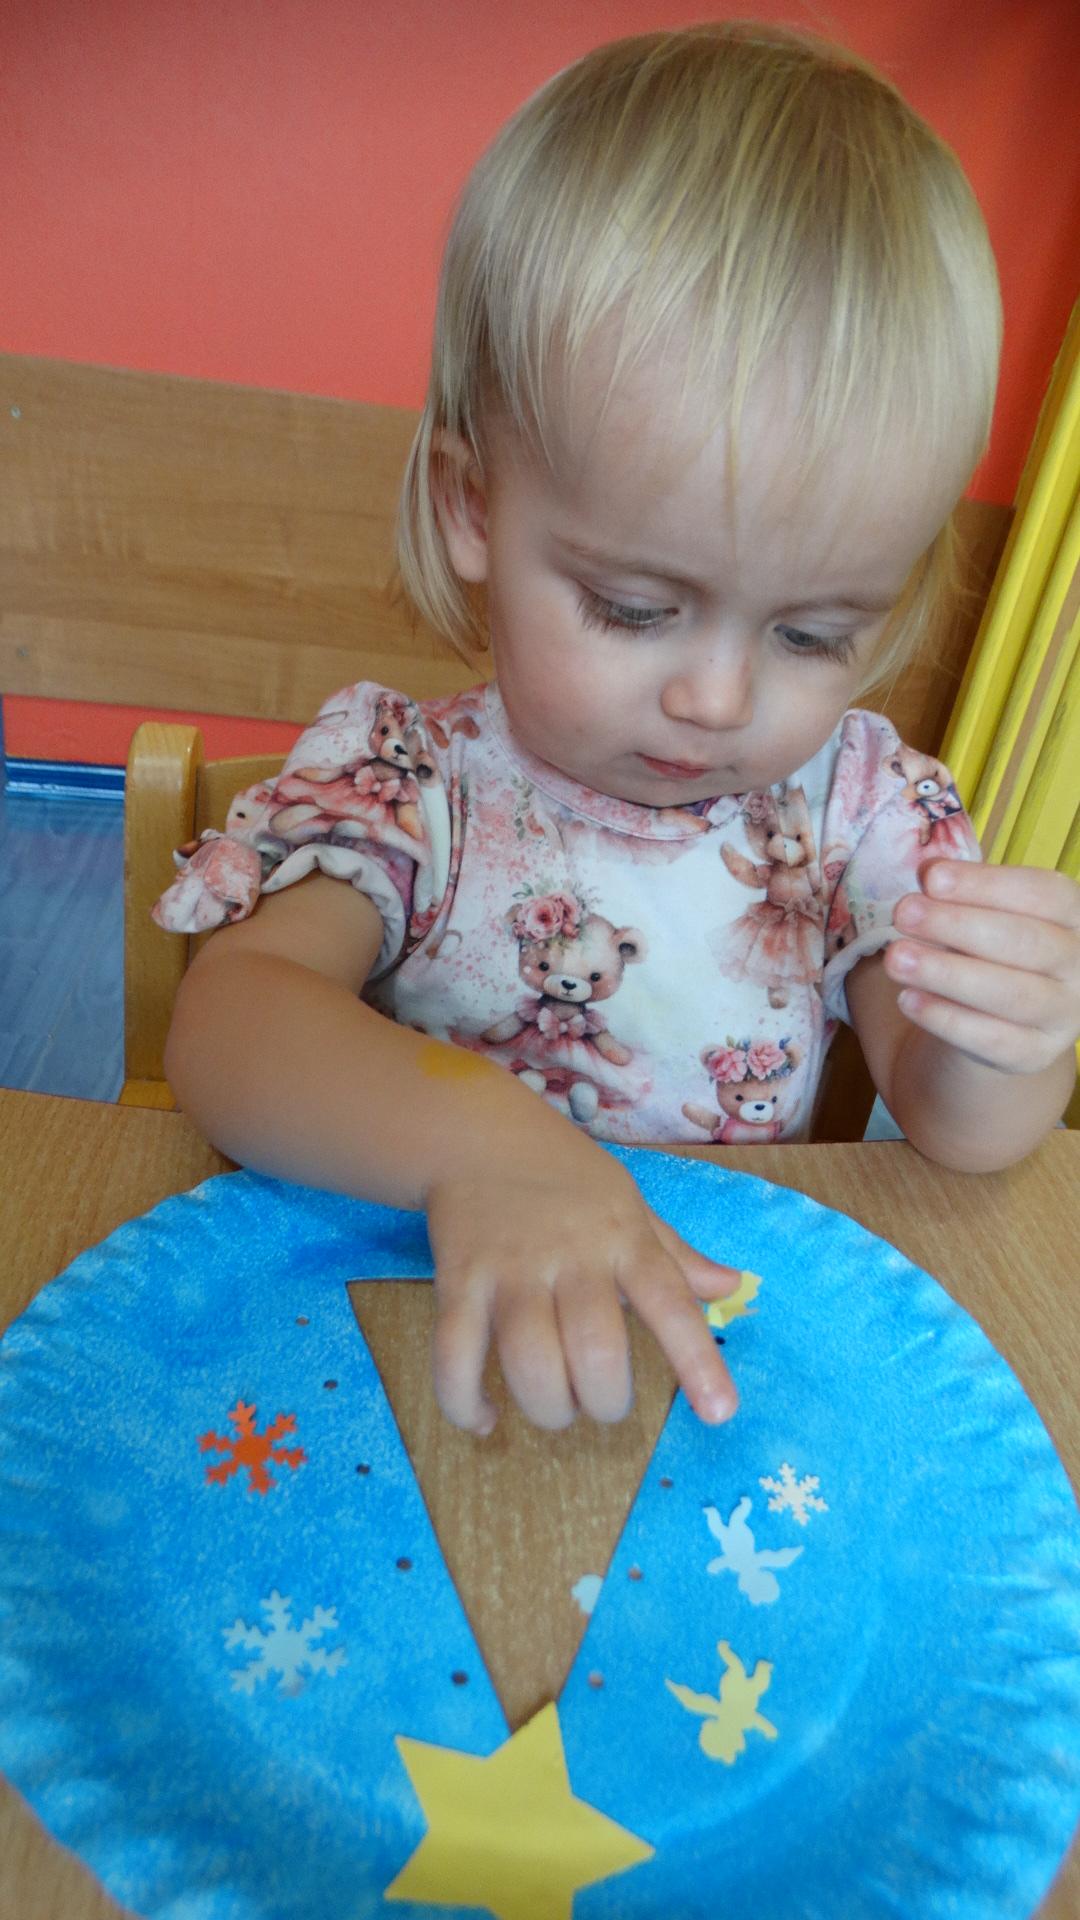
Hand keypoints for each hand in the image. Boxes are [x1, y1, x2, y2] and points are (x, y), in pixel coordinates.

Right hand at [425, 1151, 741, 1434]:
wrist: (476, 1134)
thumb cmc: (564, 1177)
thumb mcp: (628, 1203)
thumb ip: (675, 1255)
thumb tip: (731, 1287)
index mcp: (622, 1237)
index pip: (668, 1301)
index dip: (696, 1361)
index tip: (718, 1412)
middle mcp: (570, 1255)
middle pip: (594, 1349)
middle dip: (605, 1400)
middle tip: (601, 1399)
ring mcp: (509, 1270)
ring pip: (530, 1363)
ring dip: (548, 1408)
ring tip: (556, 1406)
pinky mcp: (456, 1283)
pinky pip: (454, 1357)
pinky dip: (463, 1402)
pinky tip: (482, 1418)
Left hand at [887, 858, 1079, 1072]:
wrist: (998, 1017)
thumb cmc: (988, 945)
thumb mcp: (979, 911)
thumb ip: (960, 891)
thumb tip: (929, 872)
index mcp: (1076, 915)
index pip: (1043, 893)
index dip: (986, 884)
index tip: (930, 877)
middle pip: (1026, 943)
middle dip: (959, 926)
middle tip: (903, 913)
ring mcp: (1064, 1014)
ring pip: (1011, 995)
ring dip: (947, 974)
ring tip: (895, 958)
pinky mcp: (1035, 1055)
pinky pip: (992, 1039)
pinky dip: (946, 1018)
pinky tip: (907, 999)